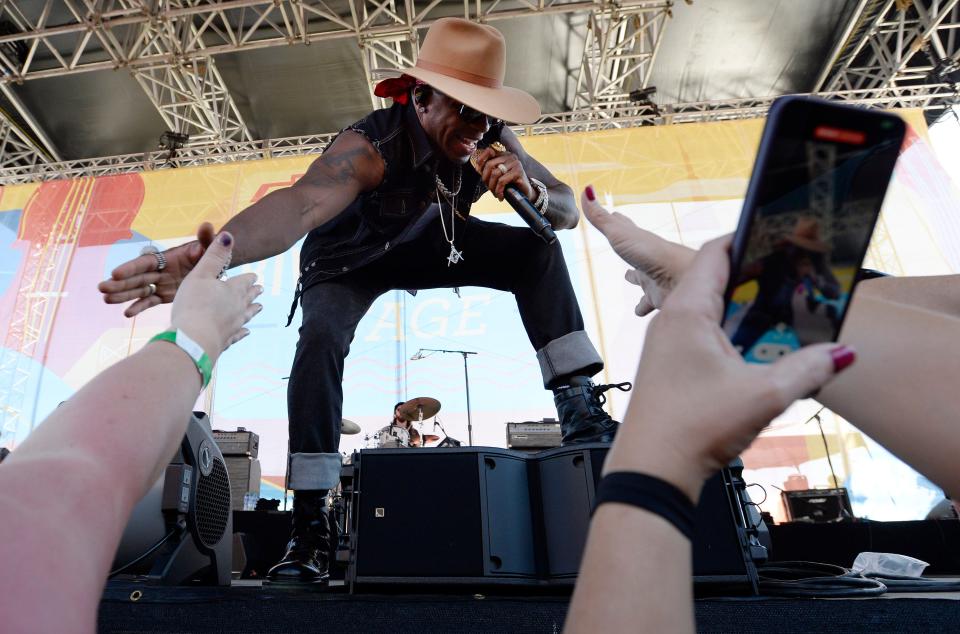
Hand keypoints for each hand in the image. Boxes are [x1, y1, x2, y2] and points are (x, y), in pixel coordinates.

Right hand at [98, 223, 215, 317]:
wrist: (216, 270)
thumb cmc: (210, 255)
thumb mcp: (208, 247)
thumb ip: (205, 239)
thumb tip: (206, 225)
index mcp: (167, 258)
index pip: (146, 263)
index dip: (131, 268)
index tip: (115, 273)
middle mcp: (160, 271)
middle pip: (137, 278)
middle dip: (120, 283)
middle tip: (101, 288)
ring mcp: (162, 284)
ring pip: (139, 291)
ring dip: (123, 295)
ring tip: (106, 300)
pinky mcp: (165, 296)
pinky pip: (150, 302)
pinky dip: (140, 307)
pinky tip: (126, 313)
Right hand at [170, 232, 261, 362]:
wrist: (192, 340)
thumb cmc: (193, 305)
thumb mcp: (201, 275)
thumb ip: (214, 256)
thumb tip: (229, 236)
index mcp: (232, 290)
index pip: (244, 281)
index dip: (249, 278)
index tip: (255, 276)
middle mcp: (237, 308)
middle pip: (248, 298)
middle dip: (254, 292)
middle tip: (261, 289)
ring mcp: (233, 326)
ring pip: (247, 316)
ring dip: (253, 310)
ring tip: (259, 307)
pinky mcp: (225, 341)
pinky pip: (238, 335)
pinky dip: (243, 332)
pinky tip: (246, 332)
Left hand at [474, 146, 533, 200]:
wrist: (525, 193)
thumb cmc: (510, 185)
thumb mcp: (498, 175)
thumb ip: (490, 170)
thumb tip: (478, 168)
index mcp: (504, 154)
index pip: (489, 151)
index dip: (481, 160)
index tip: (479, 171)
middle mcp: (510, 156)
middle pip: (489, 164)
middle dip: (486, 179)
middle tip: (489, 188)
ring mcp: (515, 163)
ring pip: (495, 174)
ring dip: (492, 187)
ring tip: (496, 194)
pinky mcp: (518, 172)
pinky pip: (502, 181)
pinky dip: (499, 190)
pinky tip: (501, 196)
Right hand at [581, 186, 694, 315]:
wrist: (682, 280)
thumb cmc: (652, 254)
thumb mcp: (620, 234)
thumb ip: (600, 218)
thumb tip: (586, 190)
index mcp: (638, 241)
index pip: (626, 228)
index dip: (618, 221)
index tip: (615, 214)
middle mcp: (647, 258)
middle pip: (635, 251)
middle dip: (628, 248)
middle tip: (623, 244)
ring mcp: (654, 278)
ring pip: (643, 278)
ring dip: (637, 279)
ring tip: (629, 279)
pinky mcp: (659, 298)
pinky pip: (648, 303)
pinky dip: (642, 307)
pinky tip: (639, 311)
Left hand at [604, 236, 855, 501]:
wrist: (651, 470)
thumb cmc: (692, 428)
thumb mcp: (763, 396)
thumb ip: (807, 369)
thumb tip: (842, 353)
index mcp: (687, 313)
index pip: (715, 254)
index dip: (747, 239)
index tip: (777, 236)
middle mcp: (671, 322)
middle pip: (712, 280)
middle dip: (751, 276)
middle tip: (788, 276)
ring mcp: (665, 345)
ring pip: (706, 310)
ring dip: (740, 309)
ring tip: (777, 312)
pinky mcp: (668, 367)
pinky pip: (699, 334)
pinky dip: (726, 333)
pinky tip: (750, 351)